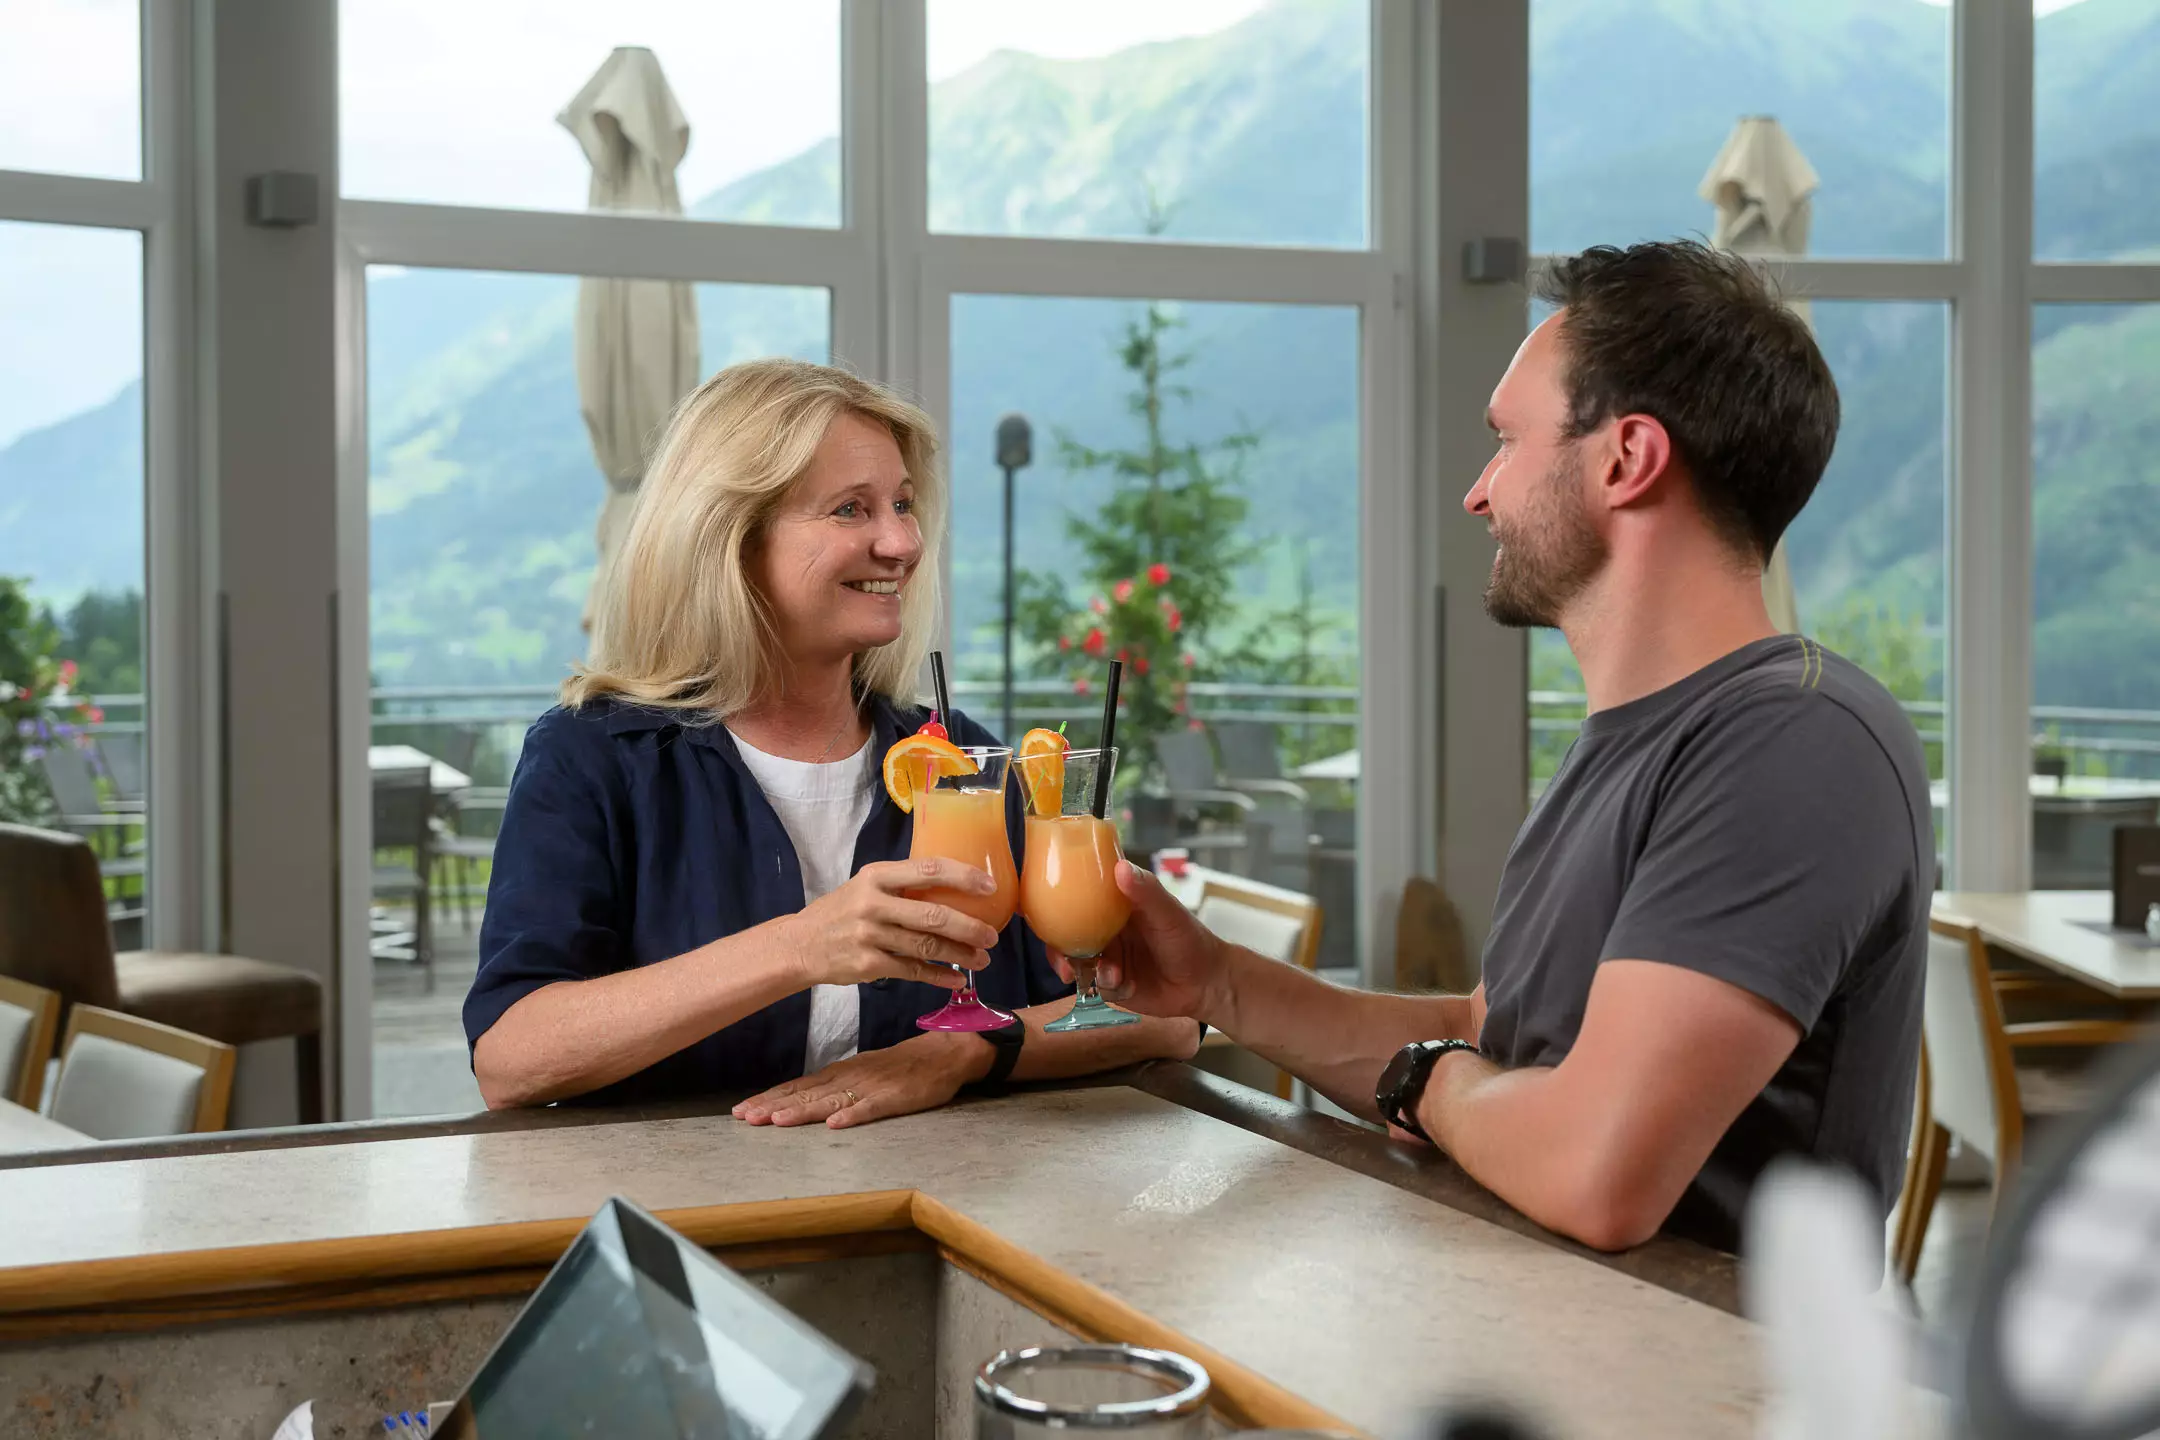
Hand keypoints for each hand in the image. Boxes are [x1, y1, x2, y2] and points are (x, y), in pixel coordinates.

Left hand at [732, 1033, 990, 1129]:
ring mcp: (872, 1087)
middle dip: (773, 1106)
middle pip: (806, 1095)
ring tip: (776, 1121)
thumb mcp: (864, 1069)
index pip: (799, 1087)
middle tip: (743, 1117)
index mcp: (842, 1072)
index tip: (742, 1109)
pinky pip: (873, 1108)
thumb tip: (802, 1097)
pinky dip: (854, 1115)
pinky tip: (836, 1124)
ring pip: (831, 1101)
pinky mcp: (896, 1097)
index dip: (770, 1098)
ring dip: (802, 1112)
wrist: (947, 1051)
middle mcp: (851, 1077)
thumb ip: (836, 1083)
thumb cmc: (904, 1064)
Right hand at [781, 857, 1000, 989]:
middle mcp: (873, 903)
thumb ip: (901, 886)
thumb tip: (954, 890)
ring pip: (926, 946)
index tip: (990, 886)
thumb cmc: (840, 911)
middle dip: (969, 927)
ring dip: (960, 955)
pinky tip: (957, 979)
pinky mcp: (868, 965)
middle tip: (992, 936)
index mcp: (877, 876)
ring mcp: (870, 936)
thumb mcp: (865, 886)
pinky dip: (939, 976)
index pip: (929, 869)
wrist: (800, 944)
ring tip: (983, 960)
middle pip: (933, 915)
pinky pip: (912, 971)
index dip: (964, 877)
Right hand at [1046, 862, 1230, 1023]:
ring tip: (1107, 975)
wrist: (1205, 985)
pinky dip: (1102, 985)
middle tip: (1062, 959)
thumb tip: (1119, 868)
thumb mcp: (1169, 913)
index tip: (1041, 907)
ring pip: (1076, 961)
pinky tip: (1123, 985)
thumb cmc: (1190, 940)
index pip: (1078, 896)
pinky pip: (1093, 983)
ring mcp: (1106, 956)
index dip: (1056, 900)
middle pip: (1067, 932)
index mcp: (1115, 904)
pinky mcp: (1110, 983)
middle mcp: (1105, 929)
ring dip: (1083, 969)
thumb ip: (1146, 891)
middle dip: (1059, 946)